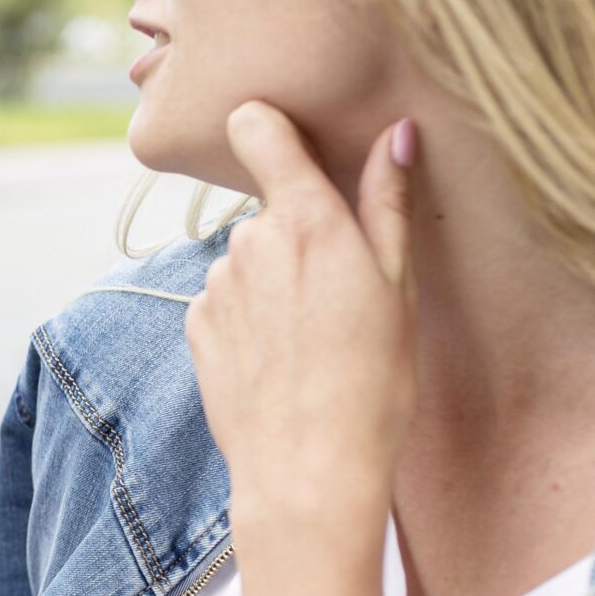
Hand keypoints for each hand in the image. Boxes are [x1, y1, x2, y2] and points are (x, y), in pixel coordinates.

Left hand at [186, 103, 417, 541]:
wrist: (310, 471)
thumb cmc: (374, 382)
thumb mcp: (398, 287)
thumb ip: (388, 203)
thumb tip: (399, 131)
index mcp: (308, 221)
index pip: (258, 127)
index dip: (267, 125)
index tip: (284, 138)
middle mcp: (251, 242)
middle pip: (269, 212)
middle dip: (297, 237)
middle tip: (338, 296)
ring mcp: (216, 284)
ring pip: (248, 261)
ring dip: (273, 283)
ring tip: (311, 341)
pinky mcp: (195, 324)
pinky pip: (225, 302)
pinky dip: (248, 320)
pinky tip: (279, 362)